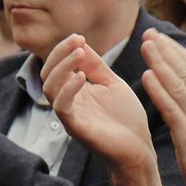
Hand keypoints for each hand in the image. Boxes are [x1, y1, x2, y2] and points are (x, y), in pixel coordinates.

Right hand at [42, 34, 155, 171]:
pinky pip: (62, 107)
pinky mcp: (76, 127)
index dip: (64, 50)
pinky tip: (82, 76)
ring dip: (62, 68)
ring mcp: (70, 115)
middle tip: (76, 41)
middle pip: (47, 75)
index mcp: (75, 91)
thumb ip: (96, 66)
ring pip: (49, 89)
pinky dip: (68, 89)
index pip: (57, 67)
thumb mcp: (112, 84)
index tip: (78, 37)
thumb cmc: (126, 118)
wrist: (138, 148)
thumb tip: (81, 43)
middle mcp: (68, 102)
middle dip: (59, 55)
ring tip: (79, 53)